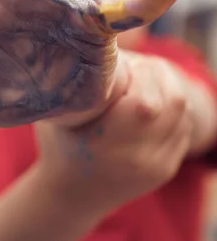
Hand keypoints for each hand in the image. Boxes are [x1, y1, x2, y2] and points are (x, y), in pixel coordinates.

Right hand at [37, 53, 191, 206]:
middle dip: (159, 73)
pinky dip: (173, 106)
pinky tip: (150, 101)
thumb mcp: (56, 115)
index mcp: (107, 146)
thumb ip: (72, 83)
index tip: (125, 64)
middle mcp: (139, 159)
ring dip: (169, 86)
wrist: (71, 197)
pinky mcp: (168, 167)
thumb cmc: (59, 146)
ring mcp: (157, 166)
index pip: (147, 101)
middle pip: (173, 101)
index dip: (142, 73)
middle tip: (138, 66)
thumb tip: (90, 43)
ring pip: (184, 111)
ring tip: (144, 80)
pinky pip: (184, 125)